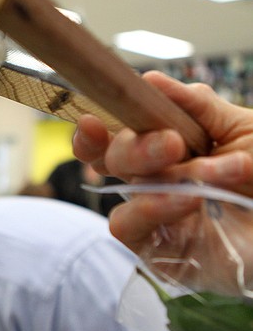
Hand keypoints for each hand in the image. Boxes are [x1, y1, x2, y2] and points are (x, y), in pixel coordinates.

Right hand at [72, 71, 252, 292]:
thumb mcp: (245, 130)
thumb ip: (197, 106)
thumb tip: (151, 80)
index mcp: (164, 151)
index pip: (114, 137)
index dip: (95, 129)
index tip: (92, 120)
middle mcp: (153, 182)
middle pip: (112, 157)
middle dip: (135, 146)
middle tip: (173, 143)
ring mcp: (154, 217)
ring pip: (122, 188)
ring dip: (162, 175)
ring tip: (214, 173)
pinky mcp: (157, 250)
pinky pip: (127, 225)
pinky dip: (152, 207)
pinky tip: (188, 199)